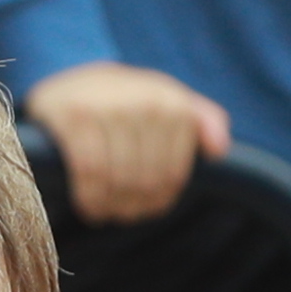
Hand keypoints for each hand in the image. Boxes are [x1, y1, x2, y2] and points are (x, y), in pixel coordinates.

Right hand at [23, 59, 228, 223]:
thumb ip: (204, 120)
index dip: (161, 200)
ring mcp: (108, 108)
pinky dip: (90, 197)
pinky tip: (90, 207)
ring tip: (106, 213)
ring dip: (112, 206)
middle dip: (134, 206)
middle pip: (146, 179)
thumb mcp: (169, 99)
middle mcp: (144, 103)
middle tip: (123, 214)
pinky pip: (89, 171)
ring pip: (118, 179)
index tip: (147, 208)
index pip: (173, 173)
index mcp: (172, 103)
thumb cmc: (128, 99)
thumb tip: (218, 151)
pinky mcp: (75, 117)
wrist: (72, 77)